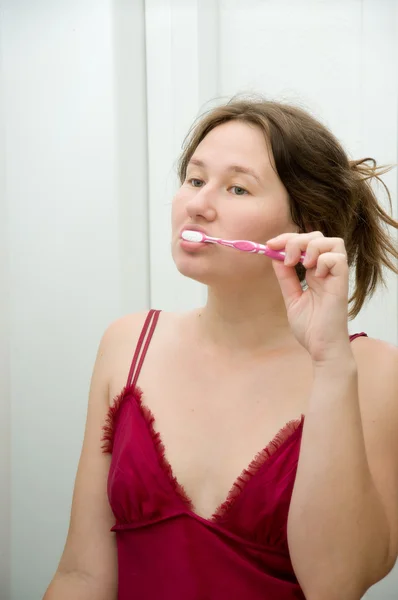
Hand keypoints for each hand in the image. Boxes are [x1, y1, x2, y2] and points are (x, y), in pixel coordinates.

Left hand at [266, 231, 351, 362]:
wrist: (321, 347)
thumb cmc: (311, 327)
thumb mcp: (291, 297)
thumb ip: (286, 277)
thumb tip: (274, 255)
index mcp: (315, 272)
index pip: (305, 242)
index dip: (287, 239)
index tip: (269, 245)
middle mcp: (326, 270)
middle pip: (318, 236)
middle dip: (297, 240)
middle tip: (286, 258)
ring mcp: (335, 276)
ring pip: (333, 242)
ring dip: (312, 247)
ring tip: (302, 264)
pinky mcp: (342, 284)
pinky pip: (338, 259)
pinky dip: (323, 261)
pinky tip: (316, 276)